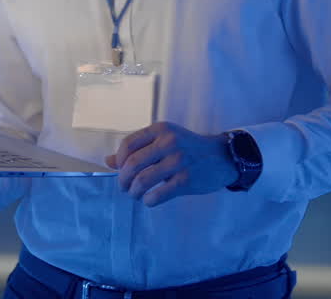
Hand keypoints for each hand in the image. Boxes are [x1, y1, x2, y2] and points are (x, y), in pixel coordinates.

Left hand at [103, 121, 238, 207]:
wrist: (222, 157)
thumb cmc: (188, 148)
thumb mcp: (164, 140)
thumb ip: (138, 149)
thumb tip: (108, 161)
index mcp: (160, 129)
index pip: (128, 144)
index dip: (118, 160)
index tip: (119, 170)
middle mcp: (168, 142)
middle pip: (132, 164)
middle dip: (123, 179)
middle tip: (124, 187)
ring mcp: (178, 161)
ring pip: (143, 180)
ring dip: (133, 192)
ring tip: (135, 195)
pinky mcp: (186, 180)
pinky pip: (158, 194)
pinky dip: (148, 200)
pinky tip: (149, 200)